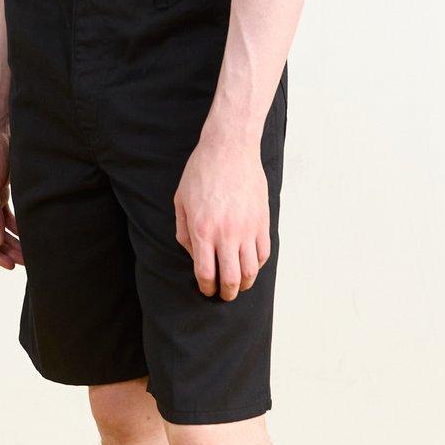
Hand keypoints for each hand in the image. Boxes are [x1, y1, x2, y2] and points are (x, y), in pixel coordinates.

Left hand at [174, 125, 269, 300]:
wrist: (229, 148)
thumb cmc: (201, 173)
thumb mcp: (181, 202)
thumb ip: (184, 233)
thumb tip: (195, 257)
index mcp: (203, 230)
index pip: (206, 273)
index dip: (206, 287)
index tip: (207, 289)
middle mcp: (227, 233)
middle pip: (231, 278)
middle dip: (227, 293)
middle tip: (224, 295)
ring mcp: (247, 228)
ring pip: (251, 271)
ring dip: (244, 284)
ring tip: (239, 285)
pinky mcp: (262, 221)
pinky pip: (263, 253)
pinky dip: (257, 265)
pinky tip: (250, 265)